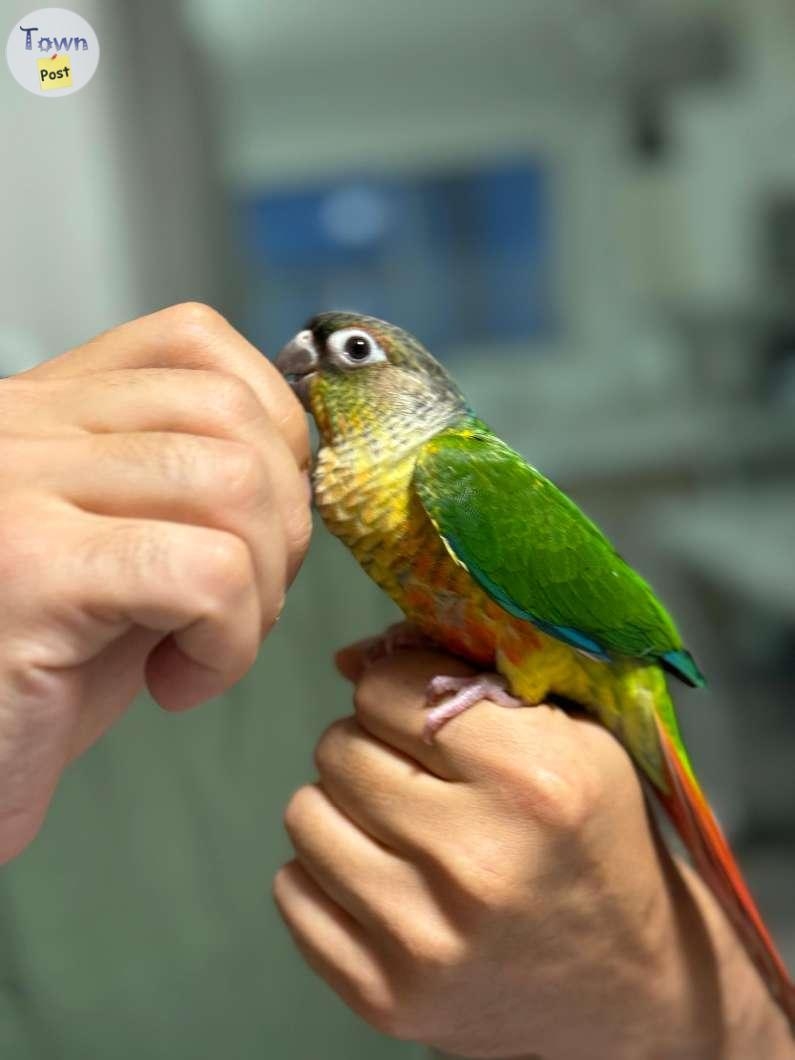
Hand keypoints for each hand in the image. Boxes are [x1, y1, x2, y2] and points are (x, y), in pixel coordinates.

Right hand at [0, 302, 310, 863]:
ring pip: (233, 484)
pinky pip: (208, 574)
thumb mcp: (117, 548)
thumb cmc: (37, 671)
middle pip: (230, 412)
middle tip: (242, 605)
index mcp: (42, 408)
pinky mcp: (32, 571)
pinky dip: (230, 642)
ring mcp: (17, 487)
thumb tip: (299, 470)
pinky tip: (176, 686)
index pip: (193, 340)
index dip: (271, 424)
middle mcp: (18, 425)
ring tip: (205, 650)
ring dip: (261, 588)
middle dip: (282, 520)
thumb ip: (183, 488)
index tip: (263, 515)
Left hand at [275, 646, 794, 1058]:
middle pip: (339, 748)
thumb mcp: (572, 736)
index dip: (397, 687)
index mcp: (532, 781)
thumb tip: (346, 658)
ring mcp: (423, 940)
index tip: (421, 709)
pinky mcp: (383, 997)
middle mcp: (474, 862)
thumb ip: (466, 675)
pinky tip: (380, 877)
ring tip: (396, 823)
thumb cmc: (595, 838)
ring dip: (342, 807)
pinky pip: (291, 892)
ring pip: (305, 814)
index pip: (386, 690)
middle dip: (369, 744)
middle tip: (413, 771)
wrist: (627, 986)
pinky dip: (324, 874)